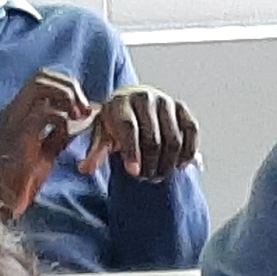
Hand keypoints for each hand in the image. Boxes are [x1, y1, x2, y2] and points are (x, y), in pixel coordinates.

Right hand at [0, 67, 94, 219]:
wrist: (2, 201)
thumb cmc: (22, 179)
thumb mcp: (45, 152)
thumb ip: (58, 135)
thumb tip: (79, 122)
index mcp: (17, 111)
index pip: (40, 79)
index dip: (65, 84)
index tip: (82, 104)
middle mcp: (13, 110)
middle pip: (41, 76)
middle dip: (69, 86)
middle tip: (85, 107)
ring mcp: (14, 120)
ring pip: (40, 86)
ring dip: (66, 96)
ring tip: (81, 115)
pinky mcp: (20, 135)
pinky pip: (45, 113)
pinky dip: (63, 118)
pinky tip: (69, 132)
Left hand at [80, 84, 198, 182]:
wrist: (132, 106)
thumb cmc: (115, 124)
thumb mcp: (102, 135)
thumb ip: (96, 152)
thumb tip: (85, 169)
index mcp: (122, 102)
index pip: (129, 128)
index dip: (132, 152)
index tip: (134, 173)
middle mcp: (145, 97)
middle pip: (153, 139)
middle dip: (150, 164)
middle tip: (145, 178)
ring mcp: (166, 102)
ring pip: (174, 139)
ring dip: (167, 163)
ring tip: (158, 174)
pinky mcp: (182, 109)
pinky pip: (191, 132)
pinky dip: (188, 152)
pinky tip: (179, 166)